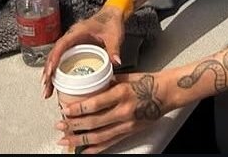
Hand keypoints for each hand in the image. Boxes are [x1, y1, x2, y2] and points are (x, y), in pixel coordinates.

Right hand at [41, 7, 124, 99]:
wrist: (112, 14)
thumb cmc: (111, 22)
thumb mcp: (114, 35)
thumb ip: (114, 48)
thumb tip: (115, 62)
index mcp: (78, 31)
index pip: (62, 45)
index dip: (54, 59)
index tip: (50, 72)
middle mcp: (70, 36)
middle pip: (54, 54)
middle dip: (48, 71)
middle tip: (46, 87)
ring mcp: (70, 42)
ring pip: (55, 58)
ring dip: (50, 73)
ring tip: (48, 90)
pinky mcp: (73, 47)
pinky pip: (61, 59)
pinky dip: (56, 71)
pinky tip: (55, 83)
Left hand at [54, 72, 169, 152]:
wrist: (167, 92)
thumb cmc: (148, 81)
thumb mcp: (126, 77)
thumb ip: (107, 83)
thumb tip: (89, 87)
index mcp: (122, 93)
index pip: (94, 104)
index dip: (77, 109)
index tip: (64, 109)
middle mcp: (124, 111)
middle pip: (93, 122)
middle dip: (73, 125)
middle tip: (59, 125)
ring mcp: (127, 124)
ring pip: (99, 136)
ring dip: (79, 139)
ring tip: (65, 140)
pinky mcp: (130, 132)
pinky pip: (110, 143)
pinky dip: (95, 149)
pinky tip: (84, 151)